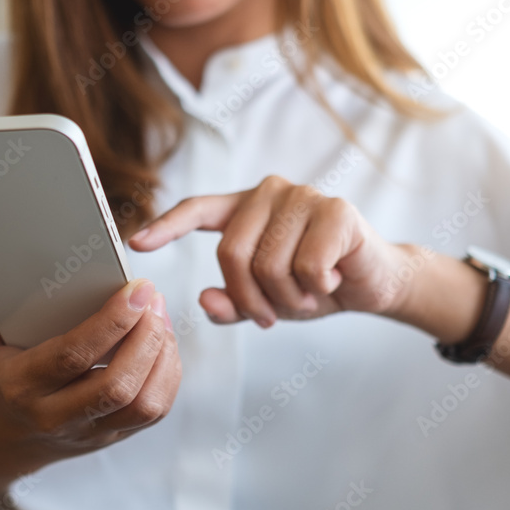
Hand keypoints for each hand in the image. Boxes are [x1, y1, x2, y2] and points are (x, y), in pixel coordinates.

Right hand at [0, 265, 181, 468]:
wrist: (15, 437)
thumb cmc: (3, 378)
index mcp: (23, 389)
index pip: (73, 356)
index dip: (111, 321)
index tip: (137, 288)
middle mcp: (59, 417)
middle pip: (117, 385)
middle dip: (145, 337)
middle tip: (154, 297)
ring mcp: (92, 432)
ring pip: (144, 403)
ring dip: (162, 355)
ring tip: (160, 315)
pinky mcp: (118, 436)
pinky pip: (156, 410)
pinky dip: (169, 373)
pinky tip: (163, 341)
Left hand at [128, 175, 411, 327]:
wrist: (373, 283)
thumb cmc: (313, 285)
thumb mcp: (267, 301)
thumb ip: (234, 303)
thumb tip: (205, 301)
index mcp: (246, 208)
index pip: (198, 209)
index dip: (166, 226)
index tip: (136, 243)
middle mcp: (270, 192)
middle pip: (231, 252)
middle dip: (250, 298)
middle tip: (271, 317)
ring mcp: (304, 196)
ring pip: (269, 264)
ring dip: (288, 297)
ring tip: (308, 294)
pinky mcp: (336, 210)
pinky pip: (306, 266)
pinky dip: (317, 288)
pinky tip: (332, 279)